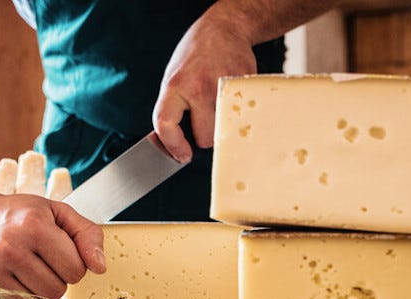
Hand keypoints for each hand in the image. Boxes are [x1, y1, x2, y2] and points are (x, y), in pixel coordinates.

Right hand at [0, 192, 105, 298]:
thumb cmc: (15, 214)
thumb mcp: (55, 212)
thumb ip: (86, 234)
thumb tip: (101, 268)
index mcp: (33, 226)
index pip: (76, 271)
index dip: (71, 263)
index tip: (55, 251)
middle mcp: (8, 249)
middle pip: (57, 292)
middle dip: (53, 278)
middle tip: (36, 259)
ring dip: (35, 289)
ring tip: (20, 267)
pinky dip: (16, 298)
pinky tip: (6, 277)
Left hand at [152, 6, 257, 162]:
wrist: (223, 30)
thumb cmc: (194, 60)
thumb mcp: (173, 80)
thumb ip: (172, 111)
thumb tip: (171, 149)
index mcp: (175, 86)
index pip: (166, 124)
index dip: (172, 145)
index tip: (181, 156)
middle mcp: (199, 87)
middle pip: (205, 138)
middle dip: (204, 136)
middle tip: (204, 119)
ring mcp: (224, 87)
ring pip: (225, 132)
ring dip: (222, 128)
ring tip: (219, 109)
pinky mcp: (245, 86)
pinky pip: (243, 117)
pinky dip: (239, 115)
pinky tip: (234, 100)